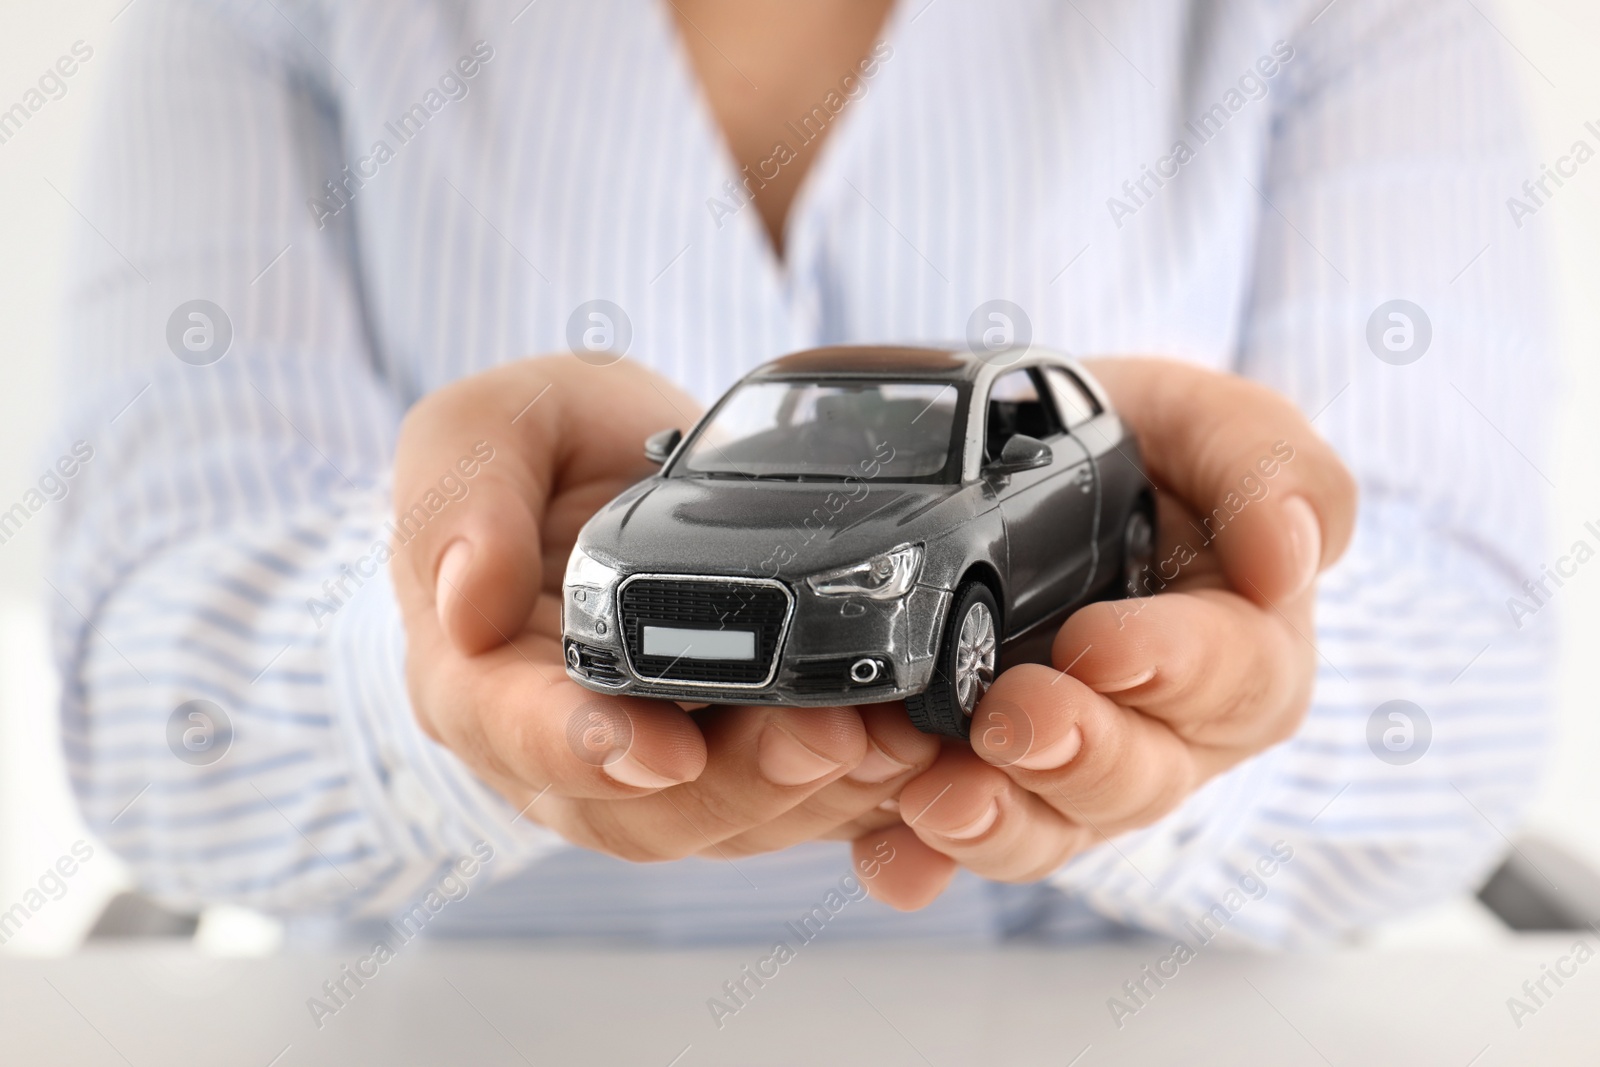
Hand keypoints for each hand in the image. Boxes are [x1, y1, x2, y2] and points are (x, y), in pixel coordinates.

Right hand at [390, 356, 938, 863]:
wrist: (616, 477)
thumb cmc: (541, 455)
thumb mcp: (489, 426)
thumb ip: (463, 495)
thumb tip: (466, 599)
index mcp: (481, 673)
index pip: (512, 732)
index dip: (582, 749)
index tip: (659, 748)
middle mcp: (564, 747)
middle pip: (642, 808)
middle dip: (742, 782)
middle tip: (829, 736)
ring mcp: (655, 768)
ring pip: (729, 822)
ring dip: (817, 794)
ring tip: (898, 738)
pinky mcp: (737, 768)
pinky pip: (794, 808)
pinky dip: (859, 793)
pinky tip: (919, 753)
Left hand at [852, 358, 1357, 908]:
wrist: (1023, 467)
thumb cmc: (1136, 451)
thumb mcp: (1207, 421)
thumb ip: (1264, 463)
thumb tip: (1292, 554)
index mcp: (1241, 647)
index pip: (1234, 676)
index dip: (1173, 665)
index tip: (1104, 641)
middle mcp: (1164, 731)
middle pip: (1140, 776)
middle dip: (1076, 753)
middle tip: (1013, 715)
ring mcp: (1072, 774)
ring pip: (1053, 829)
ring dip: (999, 823)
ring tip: (939, 798)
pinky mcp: (988, 792)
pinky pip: (961, 847)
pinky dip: (922, 863)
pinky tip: (891, 862)